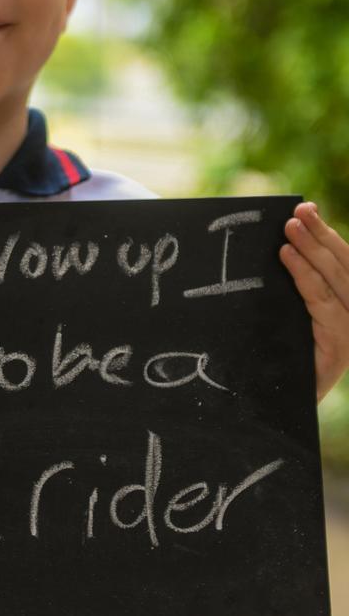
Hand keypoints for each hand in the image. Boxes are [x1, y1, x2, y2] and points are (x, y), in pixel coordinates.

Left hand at [280, 201, 348, 401]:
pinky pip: (323, 306)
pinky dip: (304, 278)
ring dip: (312, 251)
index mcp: (346, 307)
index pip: (343, 263)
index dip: (327, 234)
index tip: (307, 207)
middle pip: (343, 268)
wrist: (274, 408)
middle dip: (320, 236)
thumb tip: (287, 237)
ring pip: (336, 283)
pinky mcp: (339, 351)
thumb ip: (296, 282)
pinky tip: (286, 258)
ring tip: (289, 230)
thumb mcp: (290, 313)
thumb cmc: (279, 355)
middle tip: (296, 212)